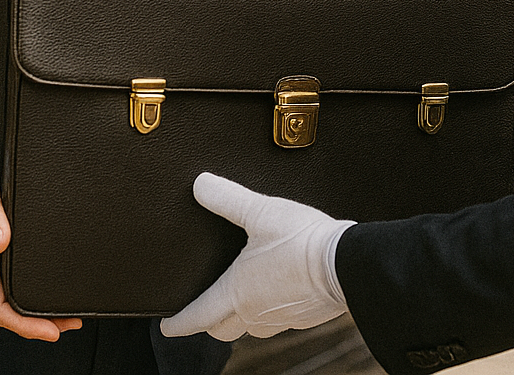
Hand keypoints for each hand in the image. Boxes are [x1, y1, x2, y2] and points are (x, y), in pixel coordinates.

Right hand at [0, 168, 82, 340]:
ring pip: (6, 308)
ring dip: (33, 317)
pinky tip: (42, 302)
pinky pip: (5, 296)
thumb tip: (0, 241)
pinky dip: (25, 304)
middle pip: (6, 314)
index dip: (25, 324)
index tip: (51, 330)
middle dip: (37, 325)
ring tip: (64, 318)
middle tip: (71, 322)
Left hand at [160, 173, 353, 340]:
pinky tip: (277, 291)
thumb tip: (200, 184)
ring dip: (241, 317)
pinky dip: (270, 310)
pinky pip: (278, 321)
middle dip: (209, 323)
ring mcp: (281, 320)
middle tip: (202, 313)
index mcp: (236, 292)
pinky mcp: (305, 318)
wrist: (348, 263)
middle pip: (221, 330)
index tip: (166, 326)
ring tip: (241, 298)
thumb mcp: (260, 212)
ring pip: (251, 327)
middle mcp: (254, 313)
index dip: (178, 323)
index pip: (198, 316)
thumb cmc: (302, 241)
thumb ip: (227, 198)